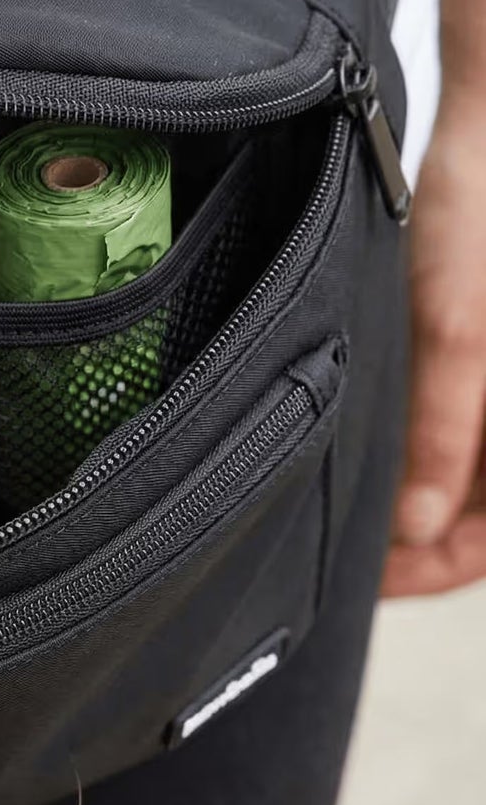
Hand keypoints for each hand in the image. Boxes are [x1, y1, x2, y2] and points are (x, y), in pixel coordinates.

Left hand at [383, 89, 485, 596]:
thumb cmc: (485, 223)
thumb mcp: (458, 332)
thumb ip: (442, 432)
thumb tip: (414, 533)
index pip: (485, 546)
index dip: (430, 571)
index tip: (363, 581)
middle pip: (475, 521)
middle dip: (412, 546)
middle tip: (334, 553)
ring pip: (461, 489)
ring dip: (408, 510)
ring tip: (340, 513)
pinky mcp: (477, 374)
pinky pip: (455, 445)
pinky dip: (414, 466)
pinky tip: (363, 465)